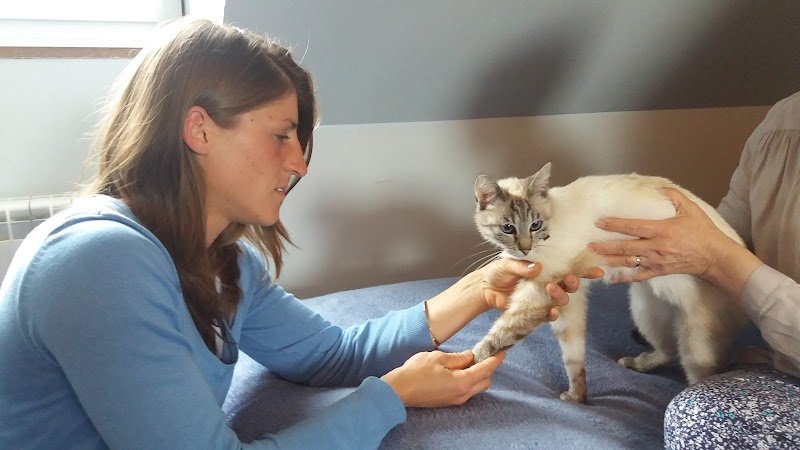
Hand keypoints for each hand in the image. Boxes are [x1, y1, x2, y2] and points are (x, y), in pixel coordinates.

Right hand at [380, 350, 504, 406]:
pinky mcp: (448, 401)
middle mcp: (462, 394)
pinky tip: (459, 370)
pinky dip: (468, 380)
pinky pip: (466, 391)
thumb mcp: (438, 358)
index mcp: (462, 382)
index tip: (501, 350)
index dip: (495, 359)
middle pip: (485, 381)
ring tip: (469, 361)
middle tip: (483, 354)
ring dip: (478, 375)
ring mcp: (455, 400)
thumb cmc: (416, 372)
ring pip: (476, 387)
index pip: (486, 369)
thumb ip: (458, 357)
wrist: (399, 390)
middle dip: (488, 368)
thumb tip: (470, 356)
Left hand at [476, 258, 602, 320]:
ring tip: (550, 289)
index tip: (597, 270)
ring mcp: (542, 298)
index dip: (584, 270)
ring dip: (560, 296)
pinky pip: (548, 315)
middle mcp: (548, 283)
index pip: (568, 269)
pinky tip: (552, 312)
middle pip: (569, 285)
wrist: (484, 289)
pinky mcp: (534, 311)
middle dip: (573, 283)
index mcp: (546, 269)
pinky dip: (552, 315)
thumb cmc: (498, 272)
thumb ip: (520, 265)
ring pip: (561, 299)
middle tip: (568, 279)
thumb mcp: (507, 263)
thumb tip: (536, 267)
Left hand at [588, 187, 739, 281]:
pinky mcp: (658, 271)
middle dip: (605, 246)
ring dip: (609, 260)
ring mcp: (655, 261)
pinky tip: (610, 278)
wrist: (714, 257)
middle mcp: (655, 247)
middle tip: (588, 244)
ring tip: (593, 258)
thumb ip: (673, 196)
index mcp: (662, 230)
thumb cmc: (703, 231)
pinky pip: (638, 276)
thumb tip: (658, 188)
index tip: (599, 222)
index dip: (614, 224)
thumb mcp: (690, 209)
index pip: (633, 227)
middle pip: (625, 247)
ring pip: (628, 262)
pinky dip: (623, 278)